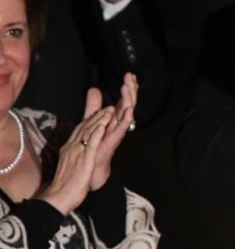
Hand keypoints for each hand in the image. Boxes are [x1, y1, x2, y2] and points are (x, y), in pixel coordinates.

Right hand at [38, 107, 114, 214]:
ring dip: (99, 120)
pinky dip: (97, 133)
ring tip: (109, 111)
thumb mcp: (70, 165)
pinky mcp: (84, 161)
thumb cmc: (65, 184)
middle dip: (97, 116)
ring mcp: (77, 153)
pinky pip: (91, 144)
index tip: (100, 112)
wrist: (58, 198)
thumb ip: (74, 156)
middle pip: (85, 128)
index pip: (80, 130)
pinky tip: (103, 126)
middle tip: (108, 107)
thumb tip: (77, 151)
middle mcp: (72, 148)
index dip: (90, 120)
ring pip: (88, 133)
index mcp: (69, 149)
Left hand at [82, 73, 137, 190]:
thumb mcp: (91, 123)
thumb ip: (93, 107)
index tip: (129, 74)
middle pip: (127, 104)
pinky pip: (122, 130)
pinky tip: (128, 109)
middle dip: (131, 90)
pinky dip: (126, 119)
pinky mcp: (113, 143)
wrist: (89, 173)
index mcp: (112, 120)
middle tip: (131, 76)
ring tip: (128, 86)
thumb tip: (95, 89)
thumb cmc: (93, 151)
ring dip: (128, 100)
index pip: (123, 100)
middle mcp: (116, 126)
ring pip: (126, 114)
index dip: (127, 88)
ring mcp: (116, 134)